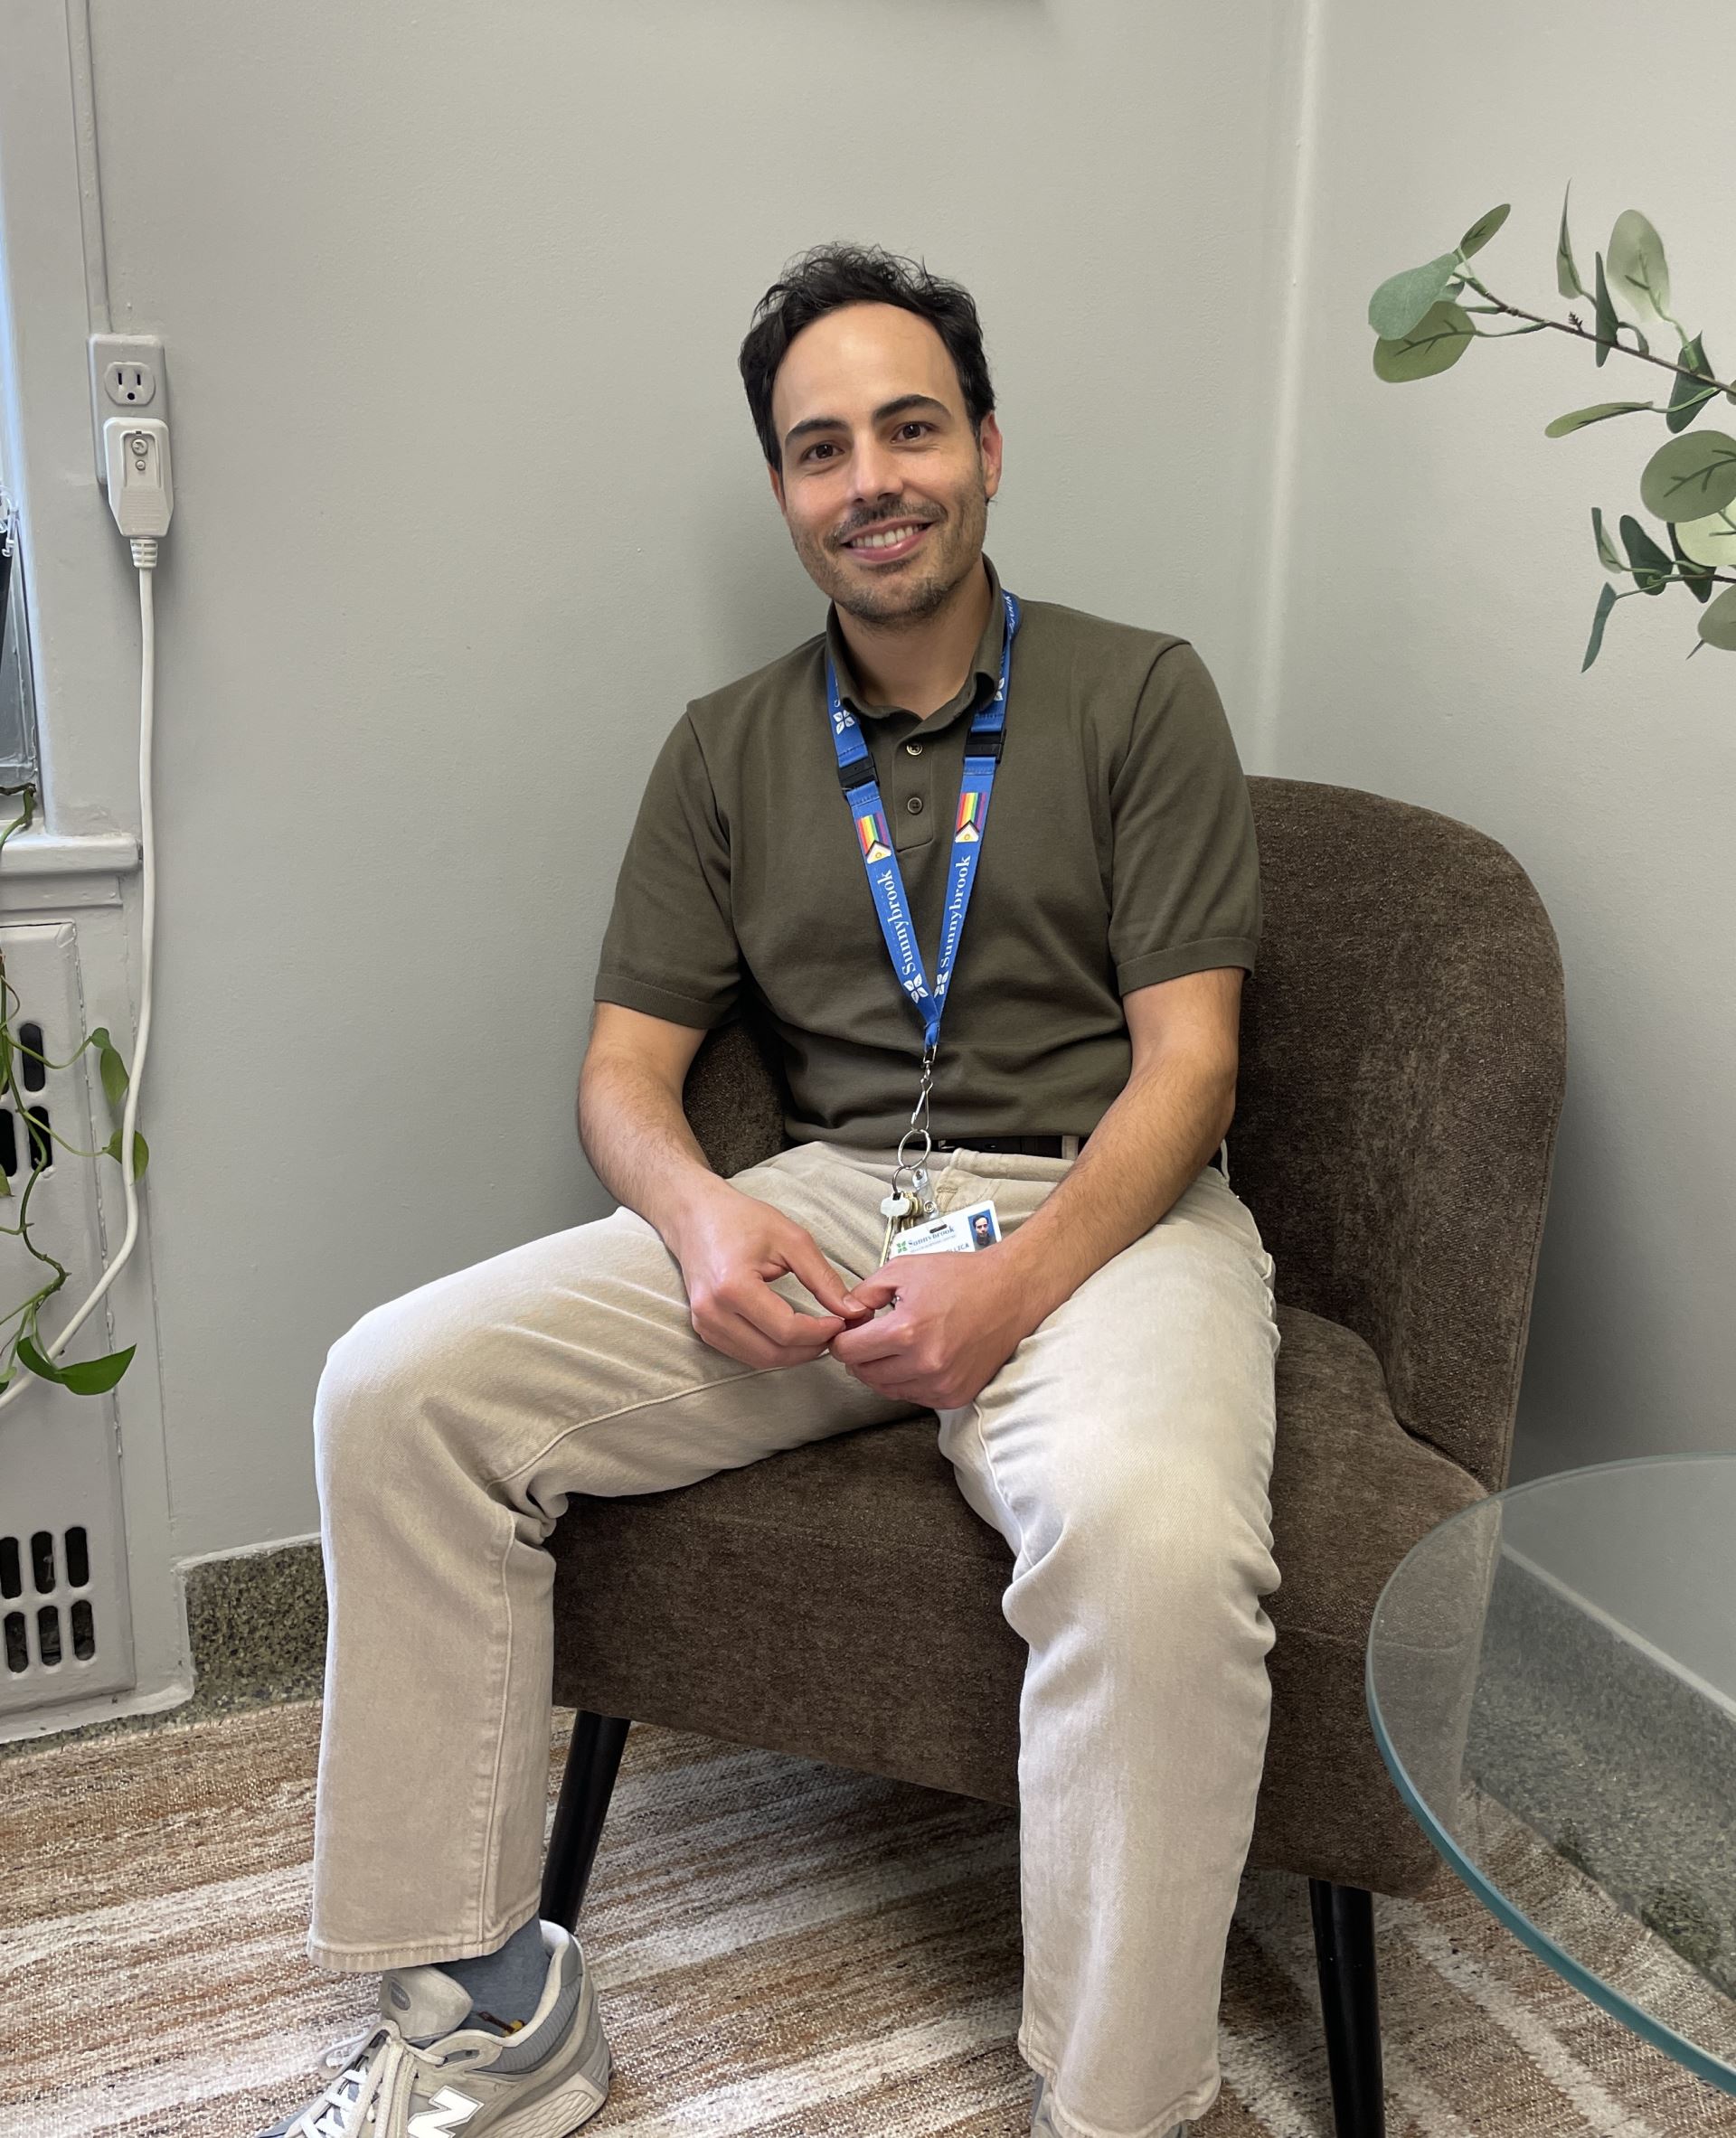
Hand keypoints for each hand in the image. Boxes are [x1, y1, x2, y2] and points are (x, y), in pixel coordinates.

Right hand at [667, 1181, 872, 1370]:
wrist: (695, 1215)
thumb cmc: (741, 1219)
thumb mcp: (791, 1240)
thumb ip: (823, 1279)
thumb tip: (852, 1311)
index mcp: (732, 1287)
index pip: (786, 1330)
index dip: (820, 1332)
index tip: (842, 1320)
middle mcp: (712, 1312)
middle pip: (773, 1353)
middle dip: (810, 1349)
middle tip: (834, 1331)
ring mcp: (704, 1323)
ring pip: (759, 1359)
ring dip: (793, 1354)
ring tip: (817, 1333)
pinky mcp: (703, 1328)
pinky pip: (744, 1353)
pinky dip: (772, 1350)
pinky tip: (791, 1334)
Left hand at [827, 1248, 1043, 1410]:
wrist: (1010, 1293)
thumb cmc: (960, 1277)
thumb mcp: (903, 1269)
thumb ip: (864, 1292)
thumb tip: (844, 1313)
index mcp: (907, 1331)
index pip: (849, 1351)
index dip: (842, 1339)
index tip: (848, 1332)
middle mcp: (924, 1363)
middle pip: (864, 1374)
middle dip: (860, 1355)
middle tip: (869, 1336)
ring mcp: (942, 1383)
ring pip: (887, 1389)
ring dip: (882, 1370)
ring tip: (894, 1345)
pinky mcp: (956, 1395)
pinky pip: (914, 1396)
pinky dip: (907, 1380)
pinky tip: (916, 1357)